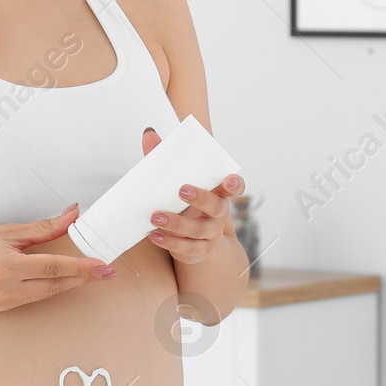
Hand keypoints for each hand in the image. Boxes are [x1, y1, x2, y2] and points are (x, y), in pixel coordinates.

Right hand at [0, 204, 118, 312]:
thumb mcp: (4, 232)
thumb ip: (42, 228)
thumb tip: (71, 215)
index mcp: (7, 266)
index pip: (54, 267)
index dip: (82, 267)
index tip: (102, 266)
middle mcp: (7, 289)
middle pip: (56, 285)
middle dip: (84, 278)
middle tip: (108, 273)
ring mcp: (5, 302)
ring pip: (48, 293)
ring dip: (71, 283)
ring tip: (93, 274)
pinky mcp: (3, 308)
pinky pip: (34, 297)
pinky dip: (51, 287)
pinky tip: (63, 279)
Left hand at [141, 126, 242, 265]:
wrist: (194, 244)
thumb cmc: (185, 205)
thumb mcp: (176, 182)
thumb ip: (164, 159)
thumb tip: (149, 134)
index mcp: (217, 194)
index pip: (234, 188)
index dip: (235, 184)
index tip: (229, 180)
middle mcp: (217, 215)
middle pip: (217, 207)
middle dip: (201, 198)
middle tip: (182, 190)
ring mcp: (210, 234)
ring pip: (198, 231)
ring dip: (176, 224)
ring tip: (155, 217)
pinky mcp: (199, 251)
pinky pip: (186, 248)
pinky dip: (169, 242)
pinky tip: (154, 236)